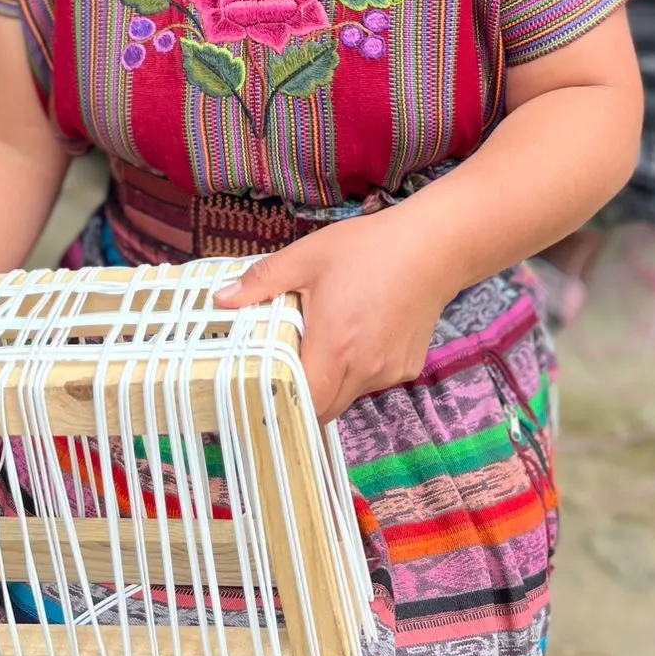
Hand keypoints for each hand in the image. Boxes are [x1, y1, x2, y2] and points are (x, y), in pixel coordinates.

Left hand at [216, 211, 451, 421]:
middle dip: (302, 394)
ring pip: (348, 396)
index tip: (262, 388)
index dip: (281, 401)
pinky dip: (357, 370)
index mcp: (335, 346)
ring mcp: (389, 372)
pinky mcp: (407, 368)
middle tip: (284, 366)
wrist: (433, 247)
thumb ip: (262, 281)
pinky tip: (357, 335)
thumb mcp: (307, 256)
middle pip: (325, 408)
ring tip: (324, 342)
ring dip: (330, 382)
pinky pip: (372, 382)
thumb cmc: (368, 249)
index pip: (303, 402)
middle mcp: (364, 369)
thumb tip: (220, 300)